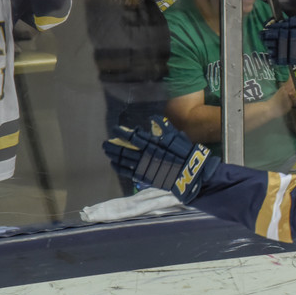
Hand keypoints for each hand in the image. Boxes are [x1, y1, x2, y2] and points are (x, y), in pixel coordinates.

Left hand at [103, 116, 219, 203]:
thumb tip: (153, 118)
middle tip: (105, 143)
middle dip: (113, 146)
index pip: (132, 136)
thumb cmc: (185, 153)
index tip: (115, 129)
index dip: (122, 133)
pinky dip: (119, 167)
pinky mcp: (144, 177)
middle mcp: (144, 154)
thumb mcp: (176, 136)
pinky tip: (113, 164)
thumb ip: (164, 126)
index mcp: (152, 143)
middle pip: (124, 149)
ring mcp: (143, 166)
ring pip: (123, 160)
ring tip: (107, 152)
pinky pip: (127, 172)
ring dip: (114, 155)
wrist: (190, 172)